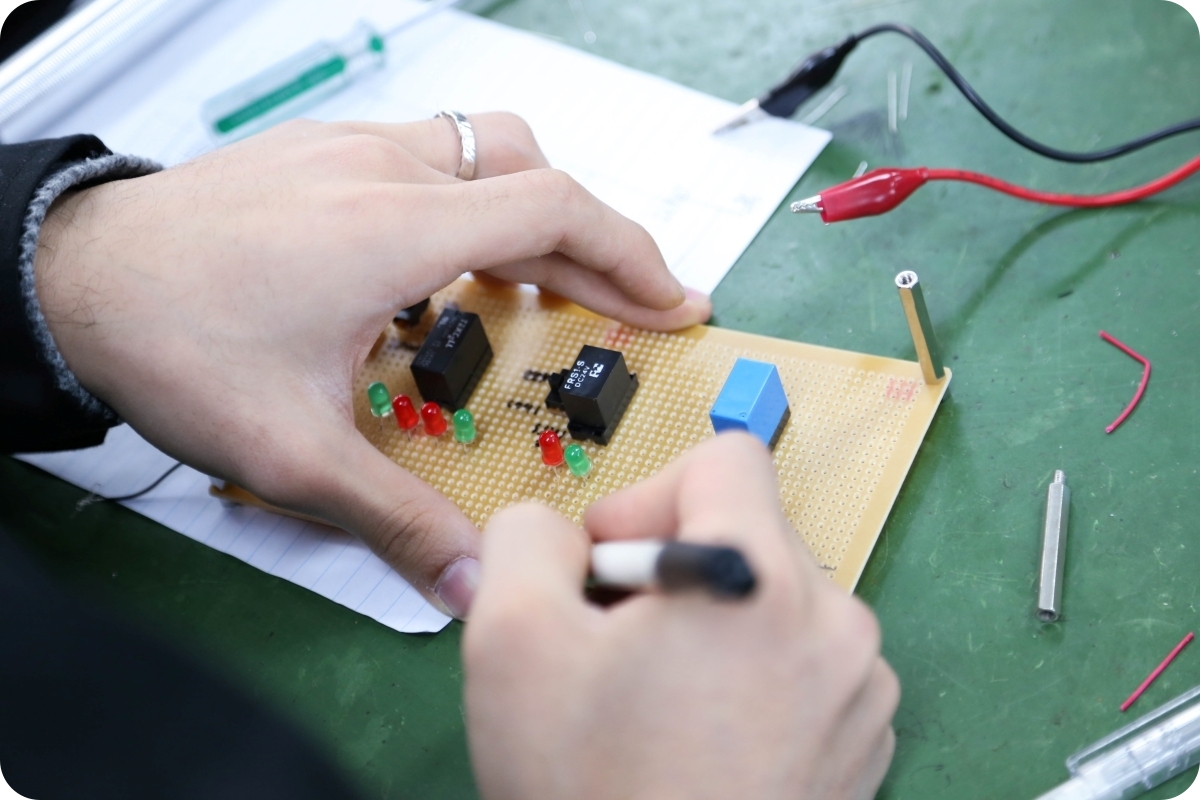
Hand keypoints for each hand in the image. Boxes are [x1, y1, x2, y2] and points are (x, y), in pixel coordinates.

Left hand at [33, 113, 711, 616]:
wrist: (70, 277)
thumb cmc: (169, 339)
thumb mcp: (290, 450)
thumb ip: (395, 517)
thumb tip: (470, 574)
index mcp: (392, 231)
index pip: (554, 210)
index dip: (632, 256)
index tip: (670, 302)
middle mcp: (382, 173)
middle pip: (536, 177)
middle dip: (601, 244)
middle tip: (633, 306)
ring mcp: (350, 151)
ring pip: (487, 152)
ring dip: (538, 212)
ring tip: (553, 284)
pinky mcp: (322, 152)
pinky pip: (433, 157)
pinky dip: (477, 202)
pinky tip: (457, 259)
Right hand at [464, 433, 897, 799]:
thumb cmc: (590, 789)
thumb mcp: (511, 637)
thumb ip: (526, 533)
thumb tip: (565, 529)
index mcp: (760, 579)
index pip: (726, 457)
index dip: (648, 494)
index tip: (609, 567)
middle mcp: (836, 624)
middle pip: (748, 532)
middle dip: (673, 569)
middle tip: (618, 645)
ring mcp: (862, 691)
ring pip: (774, 600)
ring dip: (713, 626)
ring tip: (659, 703)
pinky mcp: (863, 744)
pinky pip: (804, 664)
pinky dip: (752, 678)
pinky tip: (702, 741)